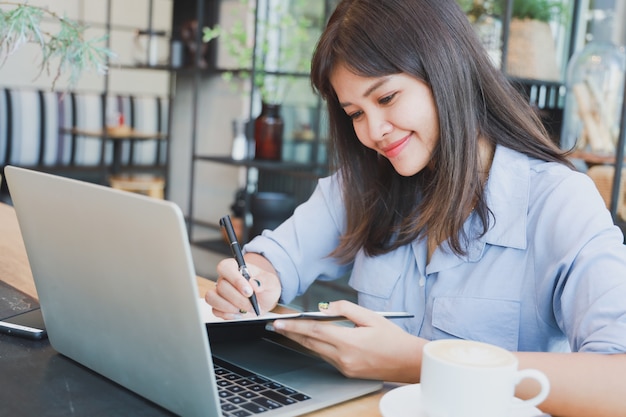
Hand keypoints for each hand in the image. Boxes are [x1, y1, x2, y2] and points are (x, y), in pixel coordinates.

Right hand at [205, 256, 280, 318]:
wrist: (264, 299)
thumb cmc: (264, 286)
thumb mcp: (271, 281)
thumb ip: (264, 280)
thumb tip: (254, 283)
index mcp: (235, 267)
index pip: (225, 267)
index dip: (235, 280)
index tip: (249, 292)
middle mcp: (225, 279)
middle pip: (221, 286)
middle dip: (239, 299)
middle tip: (252, 304)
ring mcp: (220, 293)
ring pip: (213, 298)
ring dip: (230, 307)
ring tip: (244, 310)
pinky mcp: (218, 306)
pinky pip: (215, 310)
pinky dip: (228, 315)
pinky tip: (240, 314)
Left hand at [271, 300, 424, 381]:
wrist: (408, 362)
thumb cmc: (393, 338)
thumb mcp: (371, 316)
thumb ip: (346, 309)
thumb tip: (326, 308)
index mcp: (349, 342)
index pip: (314, 331)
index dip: (294, 326)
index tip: (279, 323)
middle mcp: (344, 358)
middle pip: (310, 343)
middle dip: (292, 334)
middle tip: (276, 326)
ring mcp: (345, 367)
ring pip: (317, 351)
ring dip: (303, 340)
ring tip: (290, 330)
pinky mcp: (347, 372)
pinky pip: (327, 357)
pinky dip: (318, 346)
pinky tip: (312, 339)